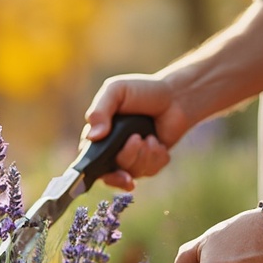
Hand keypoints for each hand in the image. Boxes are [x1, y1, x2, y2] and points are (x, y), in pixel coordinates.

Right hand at [82, 73, 192, 188]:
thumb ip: (100, 111)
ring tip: (150, 136)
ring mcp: (131, 159)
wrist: (174, 97)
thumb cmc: (141, 91)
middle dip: (127, 157)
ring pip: (132, 172)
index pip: (87, 160)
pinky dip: (157, 157)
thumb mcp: (116, 91)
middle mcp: (112, 151)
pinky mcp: (149, 164)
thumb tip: (93, 137)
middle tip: (138, 140)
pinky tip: (159, 142)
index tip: (105, 168)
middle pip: (110, 172)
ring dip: (145, 154)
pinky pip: (150, 171)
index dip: (92, 170)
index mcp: (98, 135)